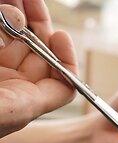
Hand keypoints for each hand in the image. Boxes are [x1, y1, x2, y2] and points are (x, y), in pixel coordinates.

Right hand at [0, 0, 76, 137]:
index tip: (59, 35)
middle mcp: (11, 90)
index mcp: (22, 104)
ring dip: (13, 15)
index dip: (66, 59)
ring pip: (12, 42)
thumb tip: (24, 22)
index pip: (62, 85)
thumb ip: (14, 72)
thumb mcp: (5, 106)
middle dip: (36, 23)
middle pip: (36, 54)